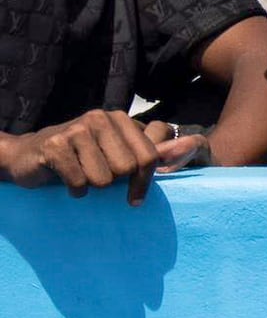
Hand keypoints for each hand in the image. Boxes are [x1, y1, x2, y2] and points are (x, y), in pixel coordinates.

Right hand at [0, 111, 206, 196]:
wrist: (28, 155)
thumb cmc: (79, 158)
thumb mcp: (116, 152)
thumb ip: (149, 151)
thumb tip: (187, 147)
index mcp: (120, 119)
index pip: (149, 157)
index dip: (144, 183)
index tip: (135, 199)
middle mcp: (99, 118)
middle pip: (127, 169)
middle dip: (114, 183)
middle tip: (97, 179)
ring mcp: (76, 130)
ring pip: (104, 179)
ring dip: (92, 187)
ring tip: (80, 176)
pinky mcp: (55, 146)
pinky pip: (80, 182)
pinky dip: (74, 190)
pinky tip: (66, 181)